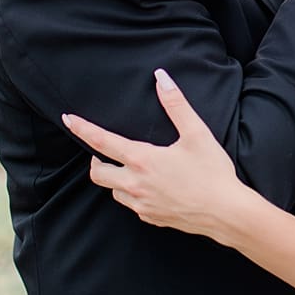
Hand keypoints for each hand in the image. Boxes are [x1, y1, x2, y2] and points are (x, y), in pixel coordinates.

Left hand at [63, 69, 253, 240]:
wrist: (226, 213)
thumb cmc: (212, 172)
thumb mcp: (197, 133)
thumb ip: (176, 104)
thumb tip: (161, 77)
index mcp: (143, 160)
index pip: (102, 142)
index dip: (82, 129)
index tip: (68, 119)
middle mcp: (136, 184)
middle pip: (98, 173)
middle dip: (96, 160)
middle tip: (106, 150)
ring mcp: (142, 204)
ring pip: (113, 191)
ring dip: (115, 178)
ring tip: (132, 168)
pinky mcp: (151, 217)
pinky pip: (132, 204)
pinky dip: (133, 193)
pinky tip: (151, 187)